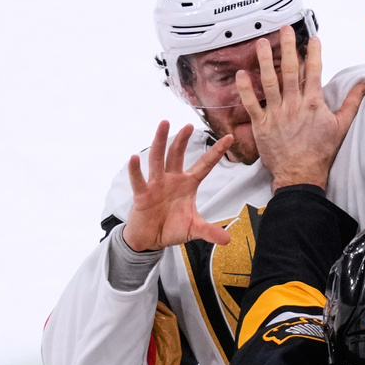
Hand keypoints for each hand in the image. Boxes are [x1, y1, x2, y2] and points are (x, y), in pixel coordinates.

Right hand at [122, 121, 232, 250]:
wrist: (150, 240)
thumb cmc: (172, 228)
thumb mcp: (193, 229)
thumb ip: (210, 232)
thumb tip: (228, 240)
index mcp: (188, 184)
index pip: (205, 165)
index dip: (216, 152)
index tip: (229, 137)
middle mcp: (172, 180)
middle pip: (177, 155)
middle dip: (182, 140)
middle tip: (189, 124)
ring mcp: (156, 185)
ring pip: (158, 159)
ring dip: (160, 141)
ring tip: (164, 124)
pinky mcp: (142, 195)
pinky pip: (139, 180)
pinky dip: (136, 170)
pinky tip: (135, 158)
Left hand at [237, 25, 364, 189]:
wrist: (301, 174)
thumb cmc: (321, 153)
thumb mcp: (341, 127)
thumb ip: (351, 103)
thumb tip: (364, 85)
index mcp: (314, 104)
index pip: (314, 71)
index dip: (313, 52)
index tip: (311, 38)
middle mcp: (294, 105)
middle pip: (290, 70)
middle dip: (288, 47)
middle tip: (284, 29)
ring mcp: (277, 114)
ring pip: (270, 82)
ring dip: (266, 61)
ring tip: (262, 43)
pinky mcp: (262, 125)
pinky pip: (252, 103)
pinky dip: (246, 89)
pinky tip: (242, 73)